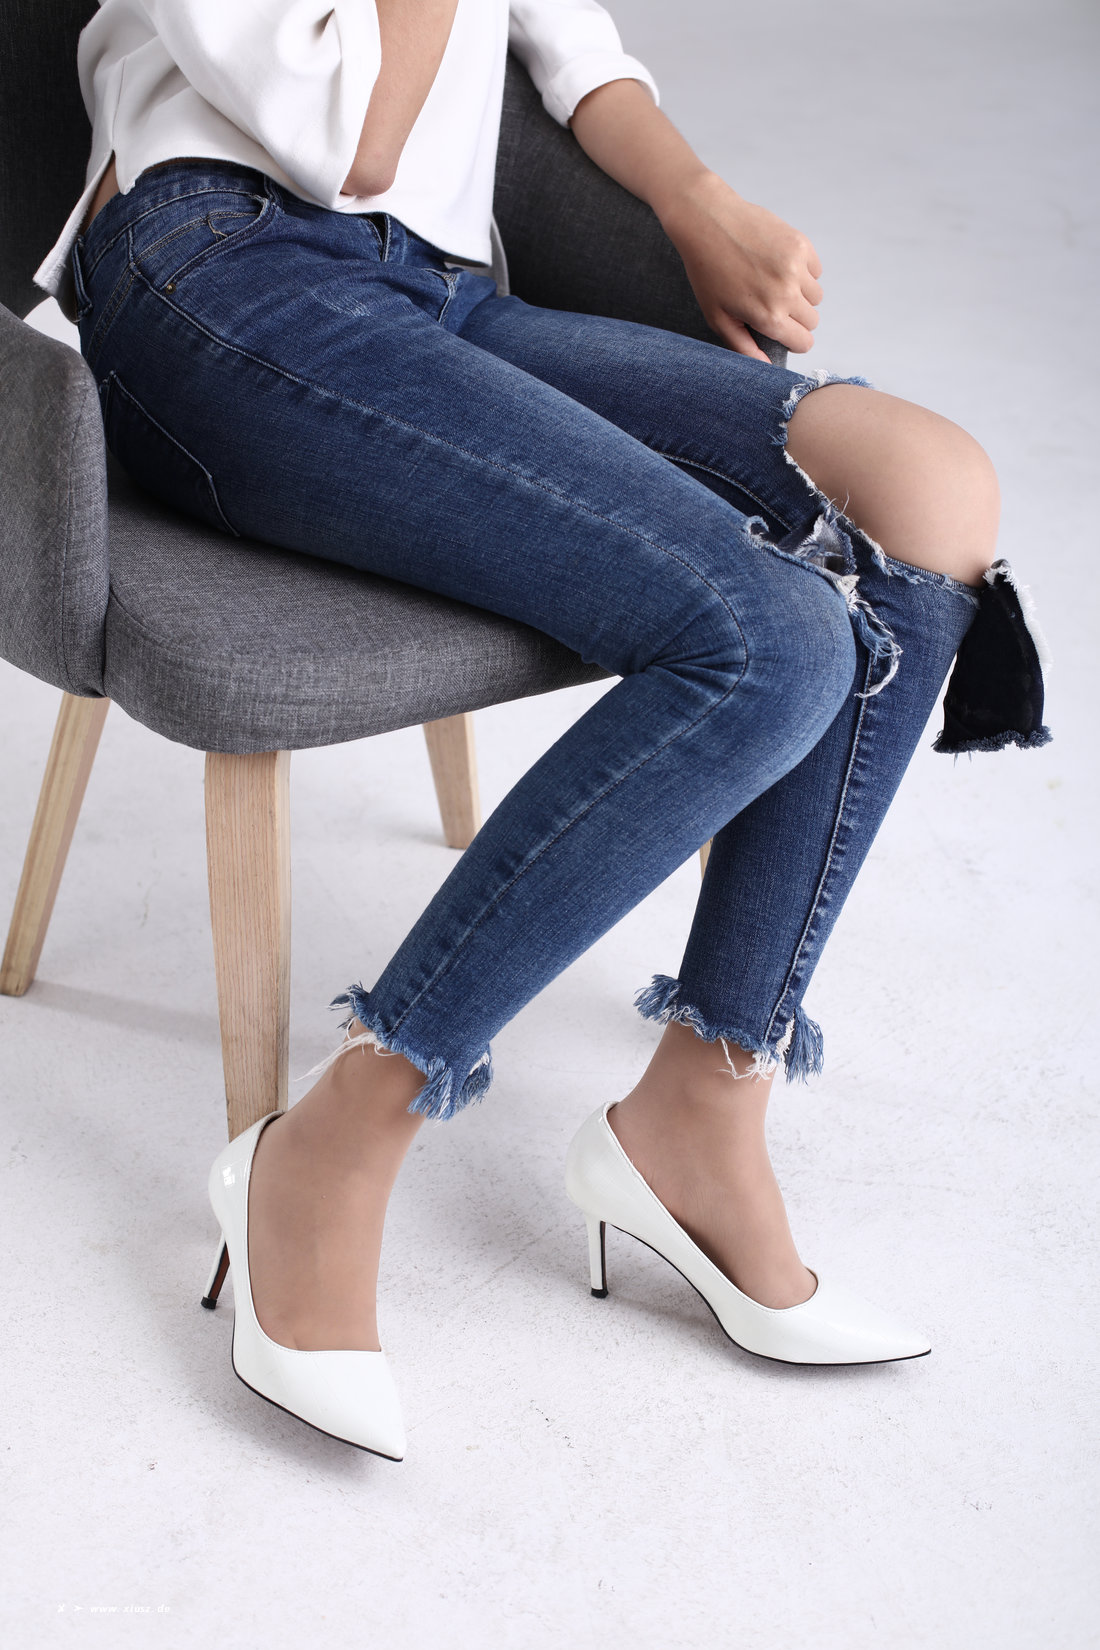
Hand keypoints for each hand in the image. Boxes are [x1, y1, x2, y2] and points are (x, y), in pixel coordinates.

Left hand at [659, 171, 822, 360]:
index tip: (782, 332)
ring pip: (816, 296)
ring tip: (773, 285)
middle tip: (773, 306)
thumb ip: (744, 347)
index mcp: (768, 315)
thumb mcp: (718, 317)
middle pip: (812, 321)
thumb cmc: (708, 273)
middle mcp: (787, 292)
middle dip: (796, 319)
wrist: (708, 222)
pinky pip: (816, 270)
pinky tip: (778, 265)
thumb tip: (766, 368)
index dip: (793, 341)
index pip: (804, 342)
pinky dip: (803, 272)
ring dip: (801, 295)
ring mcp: (796, 266)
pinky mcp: (801, 244)